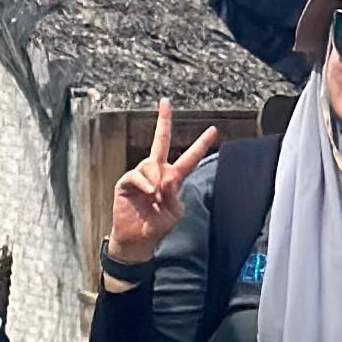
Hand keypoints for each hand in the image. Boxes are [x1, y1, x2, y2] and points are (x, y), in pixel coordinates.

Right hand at [106, 99, 219, 271]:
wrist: (137, 239)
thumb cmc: (157, 226)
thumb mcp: (174, 213)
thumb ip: (173, 194)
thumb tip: (166, 177)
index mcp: (173, 179)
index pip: (189, 158)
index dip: (201, 144)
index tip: (214, 130)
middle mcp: (157, 172)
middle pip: (160, 141)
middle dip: (163, 121)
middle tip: (166, 102)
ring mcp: (141, 176)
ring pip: (151, 164)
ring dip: (155, 179)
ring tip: (154, 195)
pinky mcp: (127, 182)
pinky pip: (137, 175)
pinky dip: (144, 183)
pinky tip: (147, 192)